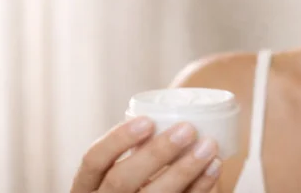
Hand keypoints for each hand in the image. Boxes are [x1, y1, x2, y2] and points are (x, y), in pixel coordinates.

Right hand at [70, 117, 221, 192]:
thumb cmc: (134, 181)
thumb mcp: (122, 169)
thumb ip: (136, 150)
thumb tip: (175, 115)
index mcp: (87, 184)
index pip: (94, 159)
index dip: (117, 139)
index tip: (148, 120)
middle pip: (122, 180)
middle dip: (156, 153)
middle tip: (188, 129)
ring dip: (184, 170)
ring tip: (209, 146)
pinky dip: (199, 187)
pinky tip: (213, 169)